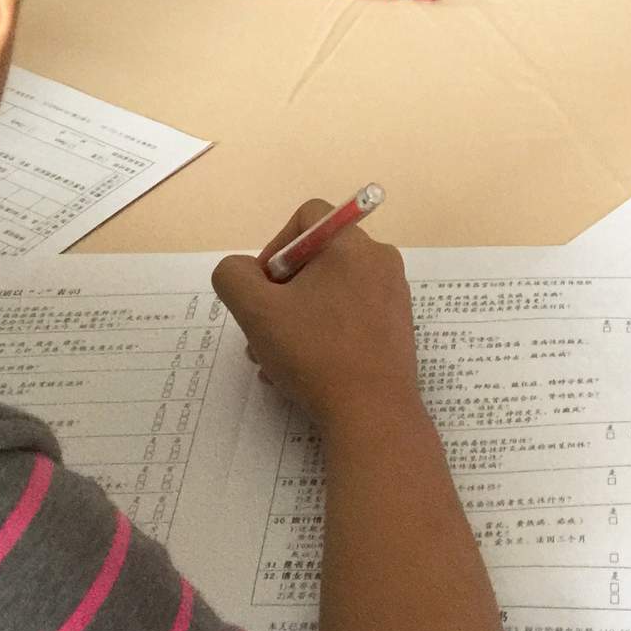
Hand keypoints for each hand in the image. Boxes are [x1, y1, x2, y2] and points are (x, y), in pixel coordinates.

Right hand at [213, 204, 419, 427]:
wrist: (373, 414)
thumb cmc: (315, 354)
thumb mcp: (257, 311)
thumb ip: (234, 277)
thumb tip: (241, 270)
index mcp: (352, 244)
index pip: (307, 217)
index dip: (275, 246)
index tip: (262, 288)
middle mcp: (379, 260)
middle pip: (317, 258)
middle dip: (281, 293)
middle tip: (263, 330)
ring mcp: (392, 295)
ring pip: (330, 292)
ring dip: (296, 319)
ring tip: (275, 360)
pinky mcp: (396, 327)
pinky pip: (350, 315)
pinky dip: (323, 334)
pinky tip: (303, 371)